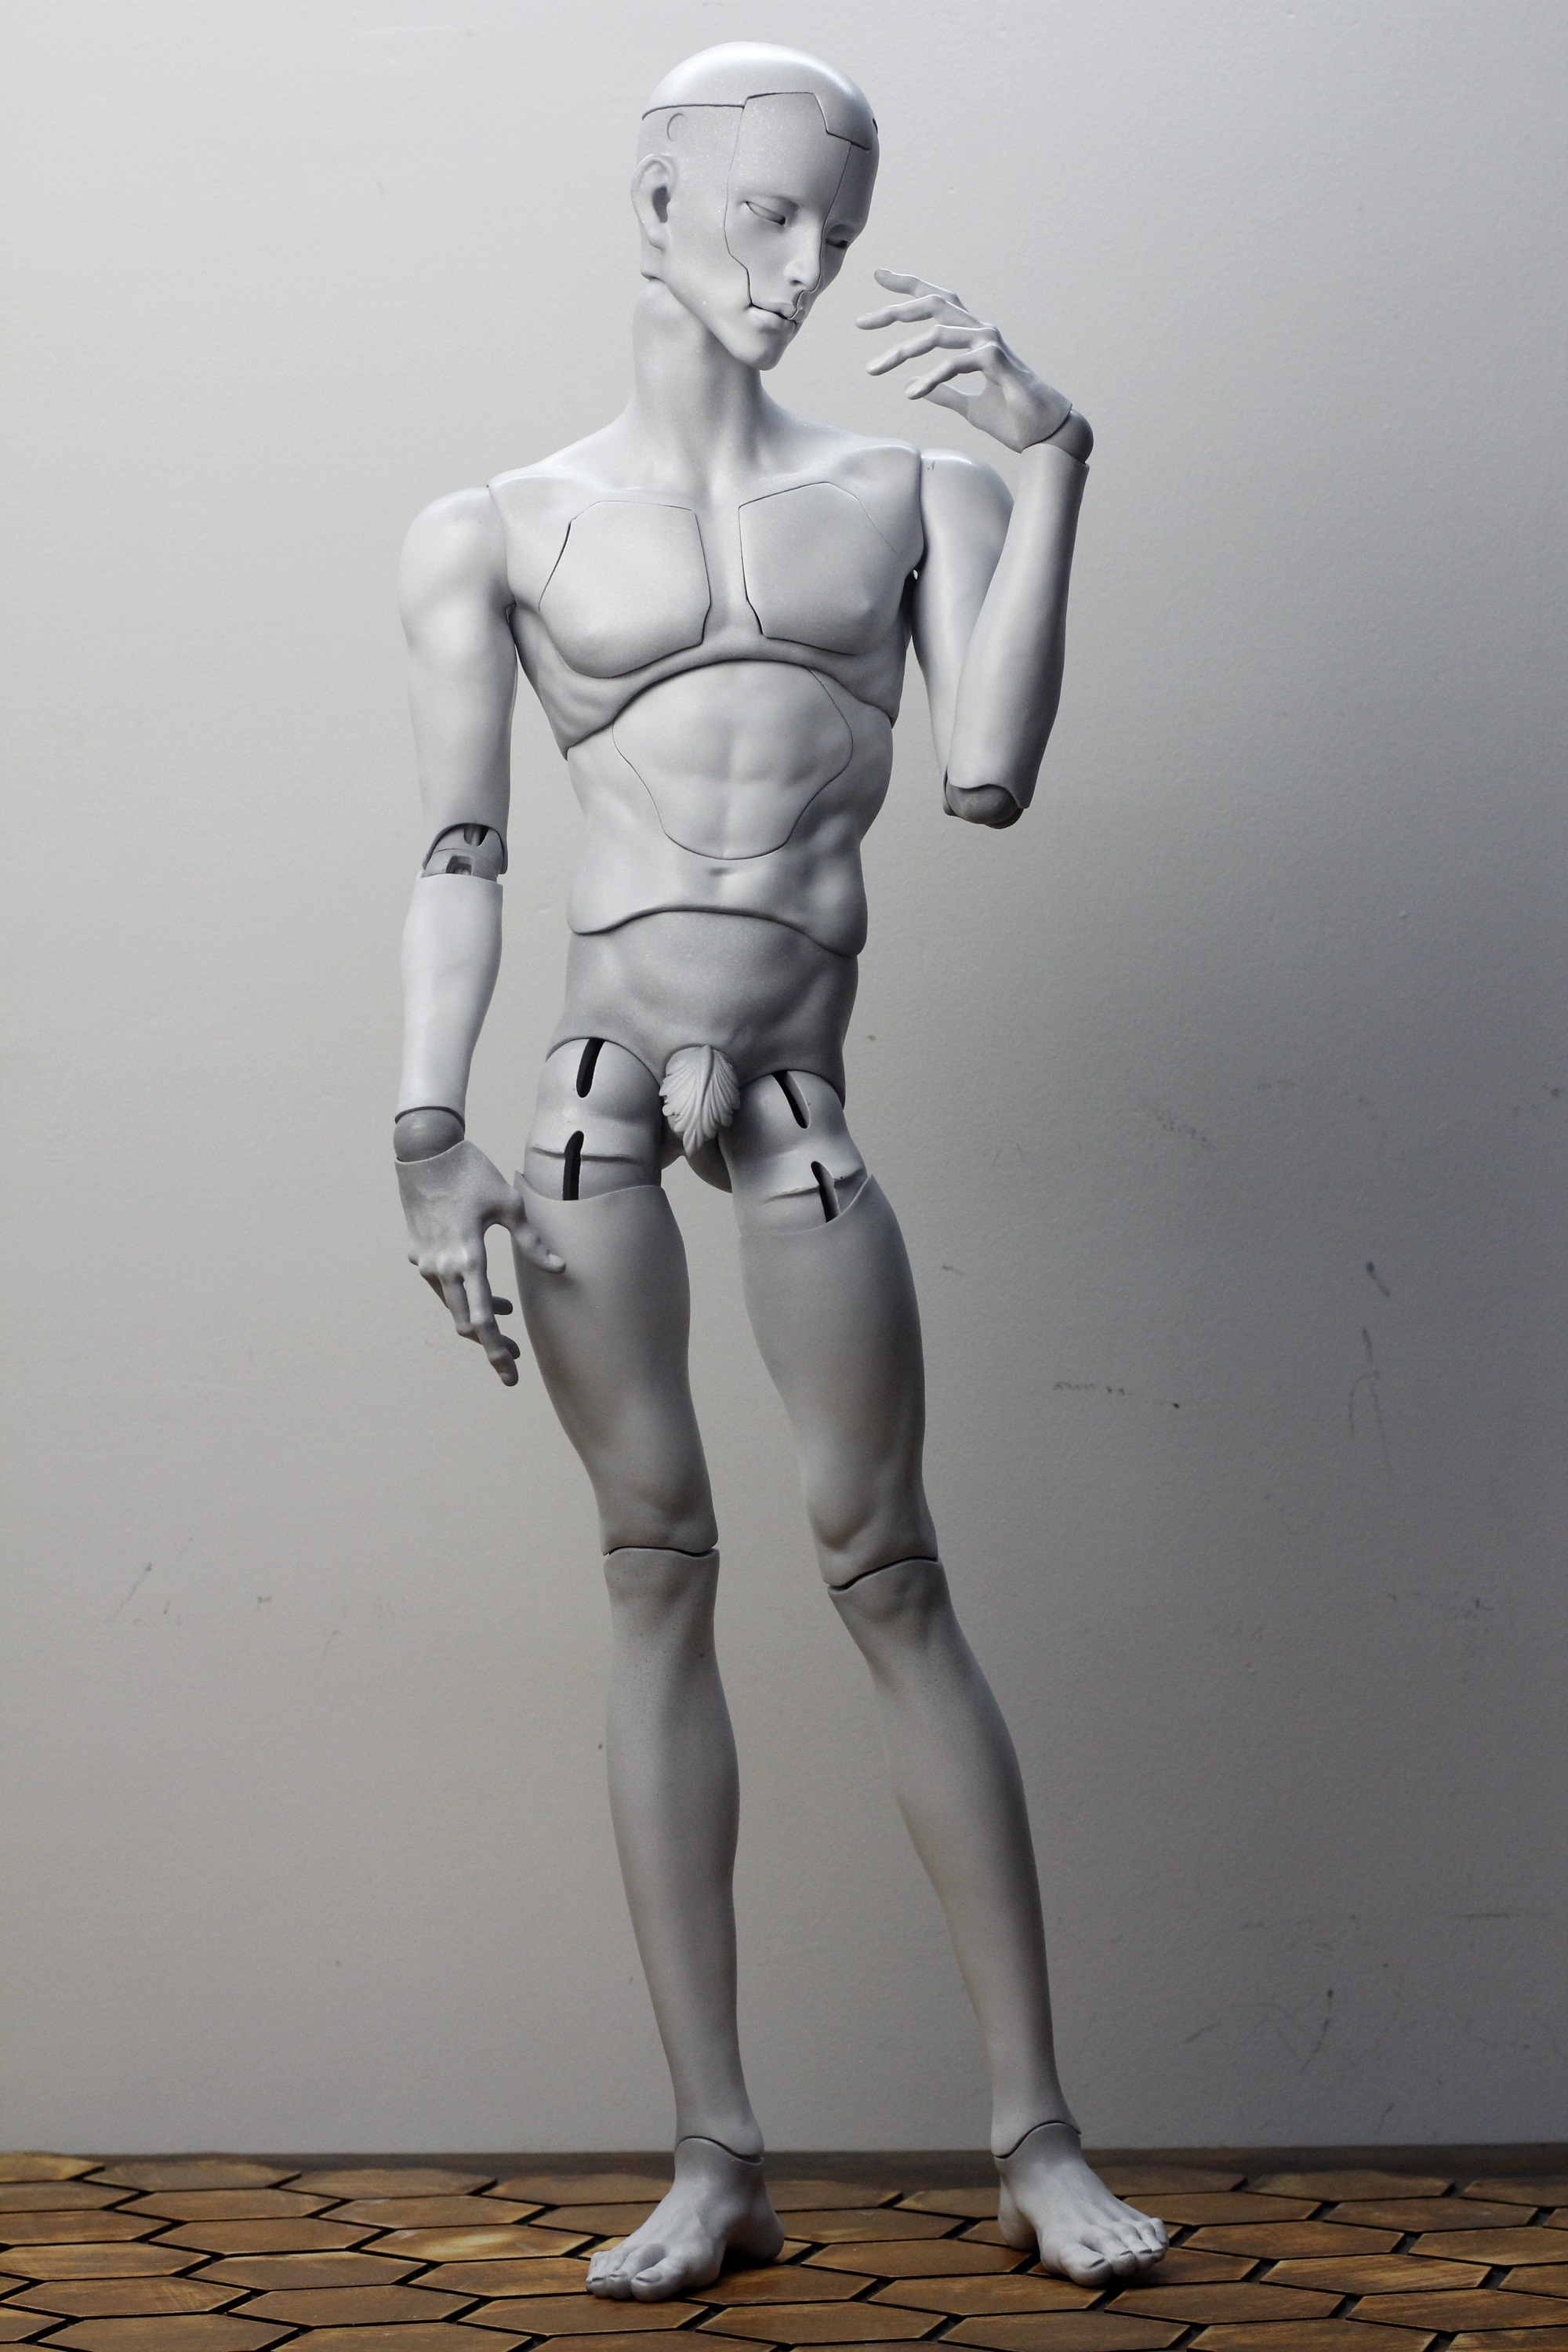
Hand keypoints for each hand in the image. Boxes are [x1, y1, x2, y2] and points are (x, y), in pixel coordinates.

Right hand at [396, 1136, 561, 1385]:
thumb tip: (559, 1268)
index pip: (483, 1320)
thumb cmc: (471, 1174)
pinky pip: (443, 1285)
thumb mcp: (510, 1205)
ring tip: (506, 1316)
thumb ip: (532, 1242)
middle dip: (489, 1344)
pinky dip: (464, 1293)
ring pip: (453, 1305)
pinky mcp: (418, 1252)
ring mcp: (426, 1262)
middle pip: (465, 1323)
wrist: (425, 1152)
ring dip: (478, 1315)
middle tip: (514, 1357)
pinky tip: (483, 1285)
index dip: (497, 1352)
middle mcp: (442, 1267)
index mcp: (468, 1259)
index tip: (510, 1376)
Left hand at [858, 271, 1082, 454]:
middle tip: (860, 323)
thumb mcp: (968, 406)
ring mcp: (990, 343)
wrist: (1045, 435)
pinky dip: (930, 379)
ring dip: (901, 352)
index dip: (908, 286)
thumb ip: (943, 392)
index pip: (936, 300)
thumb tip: (915, 387)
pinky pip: (954, 364)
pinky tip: (911, 394)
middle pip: (932, 304)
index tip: (878, 275)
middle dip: (894, 310)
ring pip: (937, 334)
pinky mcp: (996, 362)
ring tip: (873, 369)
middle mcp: (981, 330)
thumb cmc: (1012, 418)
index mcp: (973, 336)